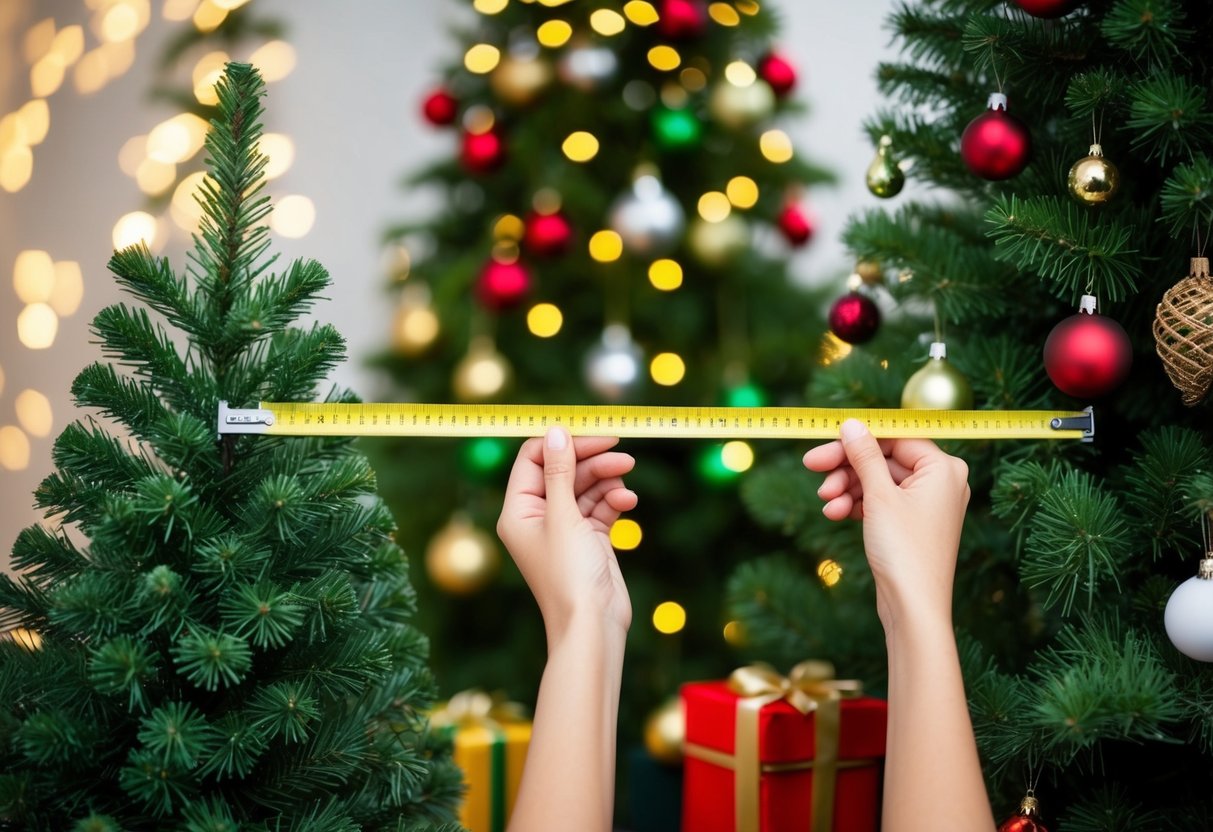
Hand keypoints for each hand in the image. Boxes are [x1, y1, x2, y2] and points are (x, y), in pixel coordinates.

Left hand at [497, 428, 637, 641]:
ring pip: (586, 486)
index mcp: (518, 511)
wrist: (592, 625)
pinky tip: (628, 503)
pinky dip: (614, 501)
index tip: (593, 434)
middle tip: (622, 452)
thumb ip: (560, 471)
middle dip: (592, 460)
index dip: (562, 443)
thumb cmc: (569, 574)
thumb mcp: (563, 516)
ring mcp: (565, 528)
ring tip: (627, 477)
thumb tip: (555, 431)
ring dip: (607, 479)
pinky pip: (601, 506)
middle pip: (564, 470)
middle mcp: (538, 517)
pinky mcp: (590, 538)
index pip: (534, 459)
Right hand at [803, 419, 969, 628]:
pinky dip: (857, 505)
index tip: (825, 439)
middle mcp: (940, 481)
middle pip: (883, 458)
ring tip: (826, 500)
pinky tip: (835, 513)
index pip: (895, 437)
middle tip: (811, 465)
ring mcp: (925, 504)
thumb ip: (864, 456)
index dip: (857, 437)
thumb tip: (852, 424)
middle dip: (846, 466)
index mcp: (943, 467)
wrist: (913, 607)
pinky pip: (880, 502)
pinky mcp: (910, 523)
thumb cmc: (905, 550)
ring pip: (877, 481)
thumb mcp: (879, 496)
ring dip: (847, 487)